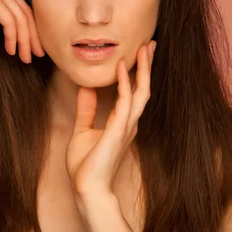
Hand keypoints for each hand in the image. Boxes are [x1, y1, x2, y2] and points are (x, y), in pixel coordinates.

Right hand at [0, 0, 44, 62]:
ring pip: (22, 18)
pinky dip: (13, 36)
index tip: (29, 43)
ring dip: (26, 40)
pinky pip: (10, 20)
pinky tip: (12, 49)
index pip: (20, 6)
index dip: (27, 26)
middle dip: (33, 35)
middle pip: (26, 12)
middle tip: (38, 53)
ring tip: (26, 57)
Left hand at [65, 40, 155, 199]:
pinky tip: (122, 66)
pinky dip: (125, 82)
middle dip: (147, 66)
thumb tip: (86, 88)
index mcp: (122, 123)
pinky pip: (126, 100)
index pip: (133, 92)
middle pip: (143, 88)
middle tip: (149, 45)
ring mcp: (127, 125)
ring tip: (143, 48)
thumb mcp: (82, 130)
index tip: (136, 55)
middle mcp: (129, 122)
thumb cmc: (85, 165)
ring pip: (141, 91)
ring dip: (143, 69)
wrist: (86, 187)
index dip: (136, 73)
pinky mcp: (120, 128)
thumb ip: (86, 109)